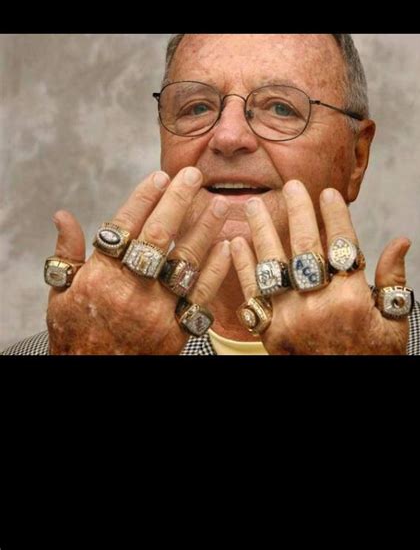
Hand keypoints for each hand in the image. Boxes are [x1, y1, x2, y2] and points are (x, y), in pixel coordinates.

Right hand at [47, 168, 231, 354]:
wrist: (92, 377)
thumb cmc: (76, 335)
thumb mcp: (61, 294)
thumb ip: (68, 253)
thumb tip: (63, 216)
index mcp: (100, 277)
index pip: (124, 227)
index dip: (143, 198)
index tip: (159, 176)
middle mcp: (130, 290)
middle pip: (159, 236)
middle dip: (178, 201)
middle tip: (193, 175)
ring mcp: (157, 310)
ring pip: (186, 261)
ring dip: (205, 229)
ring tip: (220, 203)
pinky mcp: (177, 329)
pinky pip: (202, 294)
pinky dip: (216, 269)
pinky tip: (226, 246)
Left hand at [230, 181, 410, 354]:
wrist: (343, 394)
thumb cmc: (372, 358)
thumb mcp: (394, 325)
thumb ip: (393, 282)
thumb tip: (401, 241)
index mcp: (351, 299)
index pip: (343, 246)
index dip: (336, 216)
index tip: (329, 194)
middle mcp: (318, 304)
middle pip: (305, 247)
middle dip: (298, 211)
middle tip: (291, 185)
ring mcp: (289, 317)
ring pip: (272, 263)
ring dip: (262, 230)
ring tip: (253, 204)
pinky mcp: (269, 330)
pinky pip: (251, 291)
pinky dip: (242, 265)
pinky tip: (236, 241)